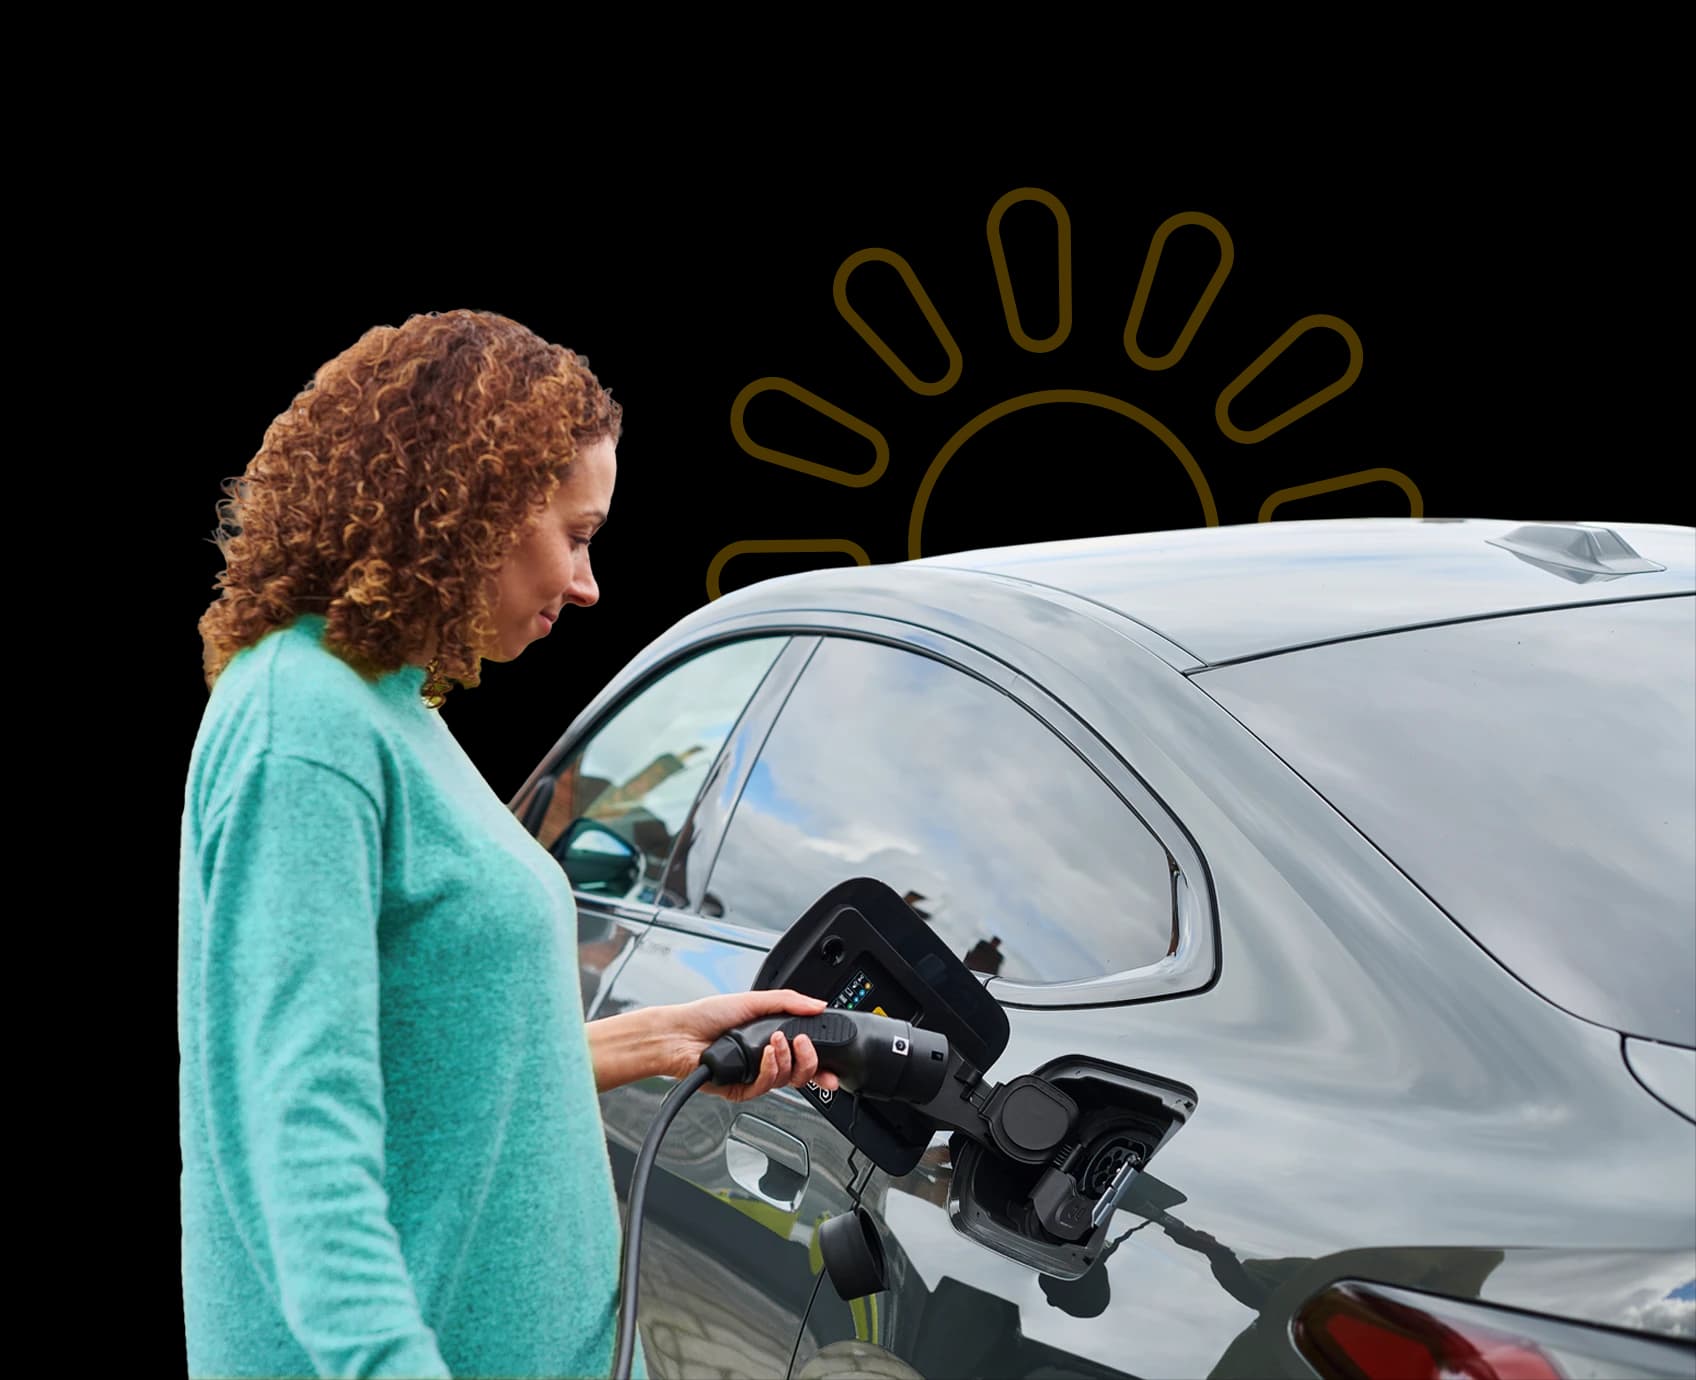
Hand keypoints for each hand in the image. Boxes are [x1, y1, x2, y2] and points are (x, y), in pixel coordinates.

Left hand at [659, 989, 843, 1103]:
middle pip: (801, 1072)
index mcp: (770, 1039)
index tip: (834, 1067)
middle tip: (805, 1044)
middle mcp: (764, 1059)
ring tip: (775, 1041)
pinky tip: (765, 1055)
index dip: (822, 1064)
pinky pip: (766, 1087)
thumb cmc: (706, 1015)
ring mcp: (754, 1075)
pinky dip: (770, 1069)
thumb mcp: (753, 1000)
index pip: (803, 1055)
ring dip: (786, 1059)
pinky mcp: (741, 1090)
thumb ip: (789, 1002)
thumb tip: (818, 1005)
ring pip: (786, 1080)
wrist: (678, 1035)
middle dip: (810, 1061)